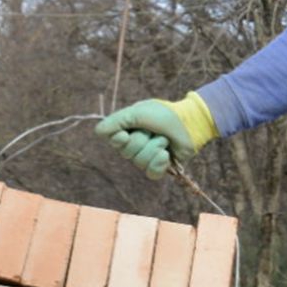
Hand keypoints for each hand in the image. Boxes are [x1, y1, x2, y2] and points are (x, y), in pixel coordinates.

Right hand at [96, 93, 216, 177]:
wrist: (189, 122)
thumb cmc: (163, 114)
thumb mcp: (137, 113)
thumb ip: (117, 121)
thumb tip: (98, 132)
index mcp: (127, 130)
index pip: (112, 141)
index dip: (119, 139)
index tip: (126, 133)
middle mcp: (134, 145)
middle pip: (127, 152)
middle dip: (142, 140)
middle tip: (153, 131)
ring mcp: (147, 156)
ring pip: (140, 162)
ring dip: (154, 147)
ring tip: (164, 139)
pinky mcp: (159, 167)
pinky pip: (151, 173)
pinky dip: (159, 163)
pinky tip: (166, 154)